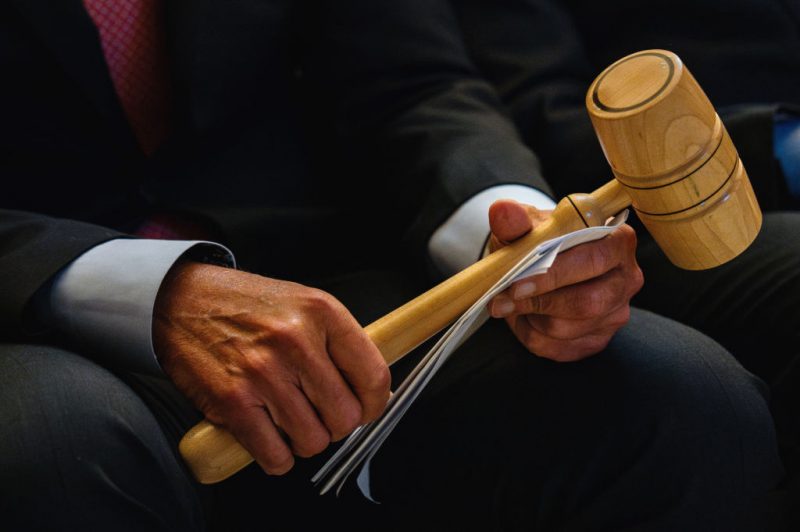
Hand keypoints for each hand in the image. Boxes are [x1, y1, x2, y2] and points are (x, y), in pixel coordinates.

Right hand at [152, 262, 390, 474]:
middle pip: (346, 417)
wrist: (182, 301)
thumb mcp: (303, 303)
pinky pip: (275, 456)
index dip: (375, 404)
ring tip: (290, 419)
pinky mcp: (232, 402)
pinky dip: (277, 457)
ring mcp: (263, 373)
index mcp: (322, 312)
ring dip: (304, 440)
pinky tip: (270, 436)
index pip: (374, 376)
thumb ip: (338, 341)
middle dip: (336, 424)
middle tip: (320, 413)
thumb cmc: (247, 306)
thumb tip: (369, 389)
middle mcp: (296, 341)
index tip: (366, 409)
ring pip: (313, 441)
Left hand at [486, 199, 642, 361]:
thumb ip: (515, 220)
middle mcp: (627, 278)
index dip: (554, 275)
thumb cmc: (539, 241)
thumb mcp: (526, 227)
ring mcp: (616, 312)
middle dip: (539, 302)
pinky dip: (532, 335)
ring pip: (569, 329)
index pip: (594, 260)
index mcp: (617, 241)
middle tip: (503, 299)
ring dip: (531, 318)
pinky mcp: (598, 339)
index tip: (517, 283)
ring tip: (513, 303)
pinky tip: (525, 317)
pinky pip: (560, 348)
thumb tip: (503, 210)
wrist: (538, 264)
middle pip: (587, 302)